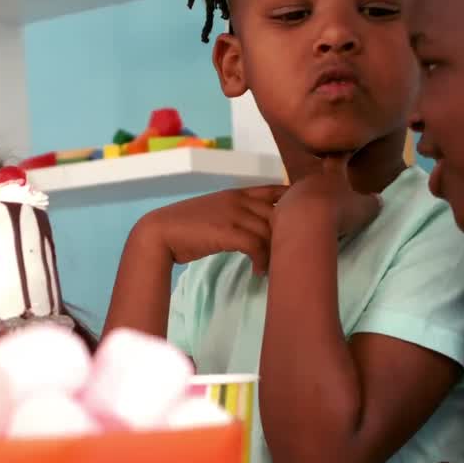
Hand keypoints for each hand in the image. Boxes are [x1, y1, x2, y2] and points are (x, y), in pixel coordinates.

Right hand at [137, 185, 287, 274]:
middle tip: (288, 256)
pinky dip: (261, 261)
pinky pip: (256, 246)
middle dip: (288, 235)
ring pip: (270, 231)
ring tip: (273, 269)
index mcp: (236, 193)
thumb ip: (234, 216)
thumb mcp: (214, 214)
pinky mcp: (227, 231)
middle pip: (278, 214)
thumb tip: (252, 233)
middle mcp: (239, 200)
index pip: (274, 190)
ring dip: (275, 253)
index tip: (304, 217)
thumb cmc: (184, 227)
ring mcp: (233, 214)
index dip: (293, 201)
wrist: (159, 232)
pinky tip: (258, 272)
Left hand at [275, 154, 381, 237]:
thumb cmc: (339, 211)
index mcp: (331, 176)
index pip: (337, 161)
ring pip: (296, 196)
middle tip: (326, 201)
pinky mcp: (277, 212)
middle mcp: (308, 181)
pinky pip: (282, 212)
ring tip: (311, 220)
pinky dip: (288, 218)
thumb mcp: (363, 208)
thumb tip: (378, 199)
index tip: (343, 152)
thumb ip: (371, 203)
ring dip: (302, 204)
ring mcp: (290, 195)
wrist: (306, 225)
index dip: (341, 156)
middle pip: (314, 180)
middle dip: (319, 188)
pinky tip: (292, 226)